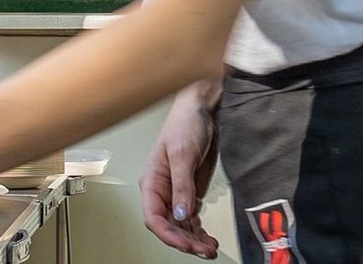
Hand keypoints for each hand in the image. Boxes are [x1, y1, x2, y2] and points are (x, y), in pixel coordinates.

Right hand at [143, 83, 222, 257]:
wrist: (201, 112)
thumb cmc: (184, 125)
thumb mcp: (183, 155)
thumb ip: (182, 187)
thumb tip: (180, 215)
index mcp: (152, 182)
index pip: (154, 217)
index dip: (168, 234)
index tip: (187, 244)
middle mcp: (162, 191)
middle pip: (168, 226)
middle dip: (185, 241)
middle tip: (205, 250)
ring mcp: (176, 193)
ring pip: (180, 226)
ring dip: (194, 239)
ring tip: (210, 248)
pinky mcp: (190, 192)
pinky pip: (191, 219)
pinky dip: (199, 231)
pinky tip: (208, 238)